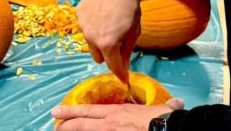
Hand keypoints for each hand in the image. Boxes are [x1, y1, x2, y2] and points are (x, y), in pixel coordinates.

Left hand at [53, 98, 183, 129]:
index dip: (72, 111)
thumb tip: (176, 103)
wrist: (165, 127)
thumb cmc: (163, 119)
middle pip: (81, 122)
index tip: (58, 111)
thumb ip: (166, 106)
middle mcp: (109, 123)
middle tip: (54, 123)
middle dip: (65, 123)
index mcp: (117, 113)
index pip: (89, 111)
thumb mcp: (163, 109)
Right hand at [76, 0, 140, 83]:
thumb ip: (127, 51)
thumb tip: (124, 66)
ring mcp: (83, 26)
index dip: (120, 73)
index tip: (124, 78)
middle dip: (107, 55)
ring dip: (98, 40)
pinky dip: (93, 25)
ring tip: (108, 25)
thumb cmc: (130, 7)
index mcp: (107, 44)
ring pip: (90, 42)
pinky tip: (101, 14)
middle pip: (98, 58)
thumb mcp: (133, 32)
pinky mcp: (79, 15)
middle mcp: (92, 38)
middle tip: (116, 44)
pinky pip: (86, 27)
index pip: (112, 67)